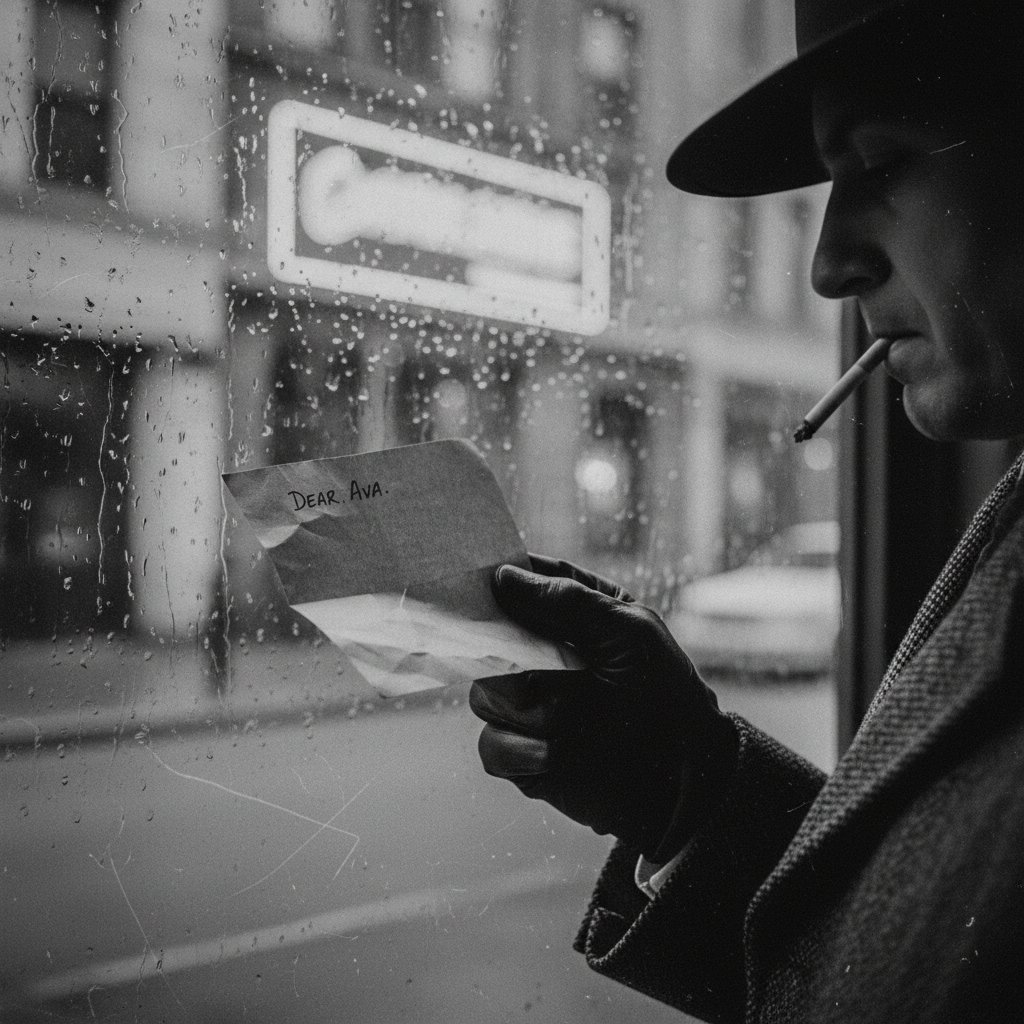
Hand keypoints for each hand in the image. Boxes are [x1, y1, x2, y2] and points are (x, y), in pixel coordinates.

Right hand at [470, 556, 737, 860]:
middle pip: (489, 639)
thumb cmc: (668, 696)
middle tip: (532, 661)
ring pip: (486, 694)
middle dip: (504, 651)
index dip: (500, 577)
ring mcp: (531, 706)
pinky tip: (553, 753)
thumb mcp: (629, 634)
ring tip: (567, 716)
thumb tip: (504, 577)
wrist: (685, 784)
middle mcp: (543, 658)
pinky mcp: (524, 754)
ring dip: (524, 707)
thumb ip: (568, 600)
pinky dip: (519, 750)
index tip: (486, 581)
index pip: (523, 582)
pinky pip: (491, 745)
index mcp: (573, 616)